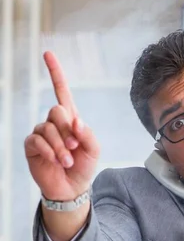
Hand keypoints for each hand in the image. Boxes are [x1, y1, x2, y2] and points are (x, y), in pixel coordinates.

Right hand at [24, 51, 99, 200]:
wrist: (72, 187)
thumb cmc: (83, 166)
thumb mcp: (94, 149)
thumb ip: (87, 133)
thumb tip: (75, 120)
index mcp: (71, 119)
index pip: (62, 92)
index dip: (55, 73)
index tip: (48, 54)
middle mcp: (54, 123)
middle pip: (57, 111)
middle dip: (68, 130)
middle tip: (74, 147)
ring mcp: (41, 133)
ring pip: (47, 128)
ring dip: (60, 146)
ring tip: (67, 161)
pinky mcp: (32, 145)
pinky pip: (37, 140)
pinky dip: (49, 151)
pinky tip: (55, 161)